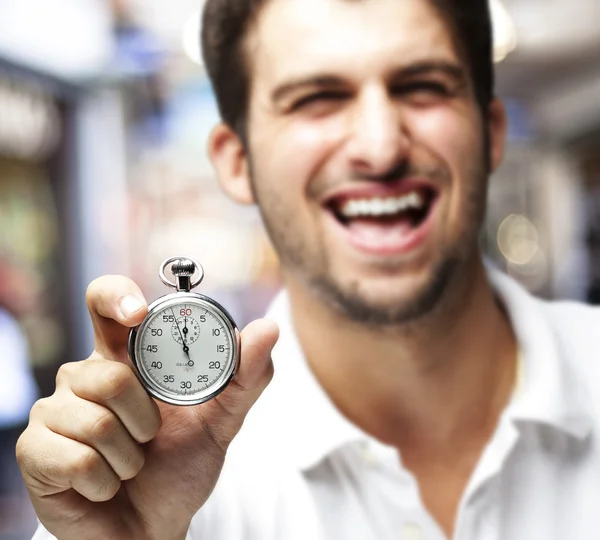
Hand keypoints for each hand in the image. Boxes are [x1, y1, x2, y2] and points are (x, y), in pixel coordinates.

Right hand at [16, 275, 277, 539]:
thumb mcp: (222, 420)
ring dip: (128, 456)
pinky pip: (78, 459)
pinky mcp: (35, 450)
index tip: (136, 313)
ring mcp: (54, 410)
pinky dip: (105, 482)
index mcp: (124, 356)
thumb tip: (268, 329)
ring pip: (98, 420)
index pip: (105, 302)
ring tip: (128, 465)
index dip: (116, 295)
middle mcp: (84, 375)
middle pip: (111, 374)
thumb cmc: (180, 464)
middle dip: (146, 419)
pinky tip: (104, 485)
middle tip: (150, 437)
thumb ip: (245, 377)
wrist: (153, 526)